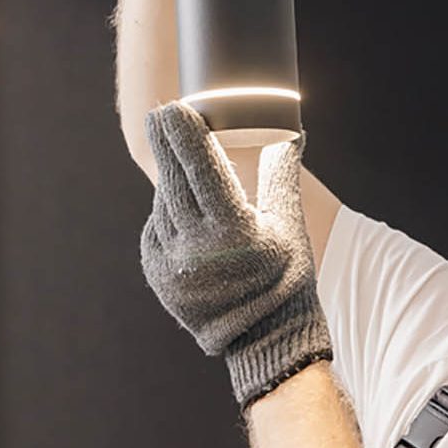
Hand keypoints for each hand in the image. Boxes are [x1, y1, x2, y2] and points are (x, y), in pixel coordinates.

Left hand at [140, 102, 331, 406]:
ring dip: (171, 181)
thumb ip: (281, 177)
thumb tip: (291, 134)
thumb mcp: (289, 226)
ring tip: (184, 165)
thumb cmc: (285, 278)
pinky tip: (181, 207)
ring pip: (164, 204)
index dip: (185, 135)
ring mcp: (171, 263)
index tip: (173, 107)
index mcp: (234, 230)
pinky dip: (167, 214)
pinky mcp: (157, 275)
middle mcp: (197, 247)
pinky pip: (156, 229)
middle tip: (161, 114)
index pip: (202, 169)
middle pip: (174, 180)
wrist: (264, 339)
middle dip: (167, 143)